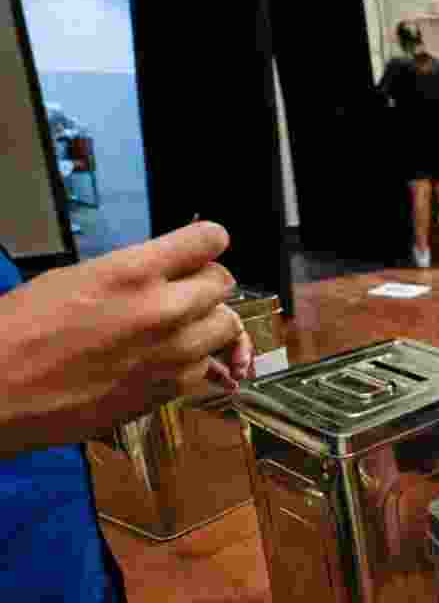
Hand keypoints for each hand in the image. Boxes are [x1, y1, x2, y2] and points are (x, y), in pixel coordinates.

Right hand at [0, 222, 250, 457]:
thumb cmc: (17, 332)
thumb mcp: (74, 278)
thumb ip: (133, 271)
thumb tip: (166, 270)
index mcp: (134, 272)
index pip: (209, 240)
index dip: (206, 243)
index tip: (202, 248)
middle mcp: (163, 310)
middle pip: (224, 282)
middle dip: (205, 282)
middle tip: (184, 289)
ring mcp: (171, 354)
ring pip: (225, 327)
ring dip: (205, 323)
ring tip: (176, 326)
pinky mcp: (167, 391)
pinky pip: (204, 367)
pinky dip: (191, 362)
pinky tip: (162, 359)